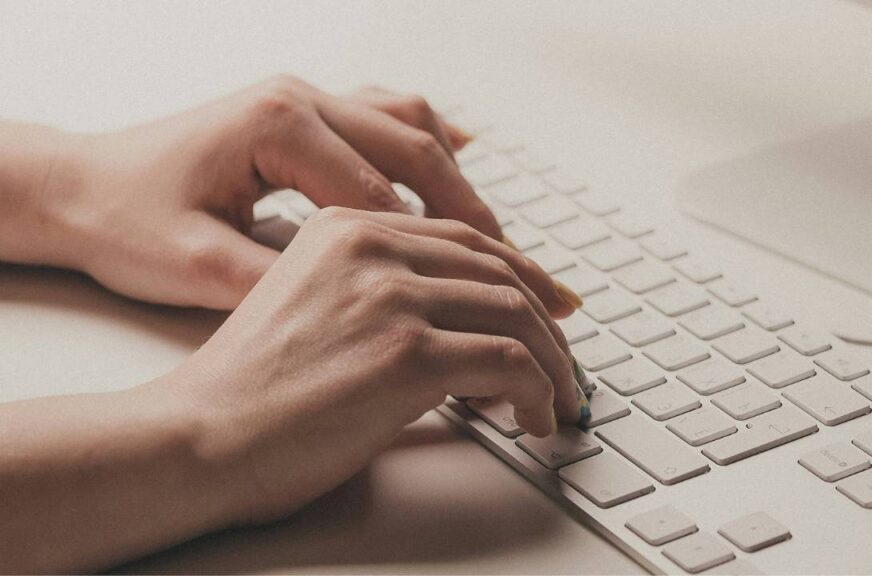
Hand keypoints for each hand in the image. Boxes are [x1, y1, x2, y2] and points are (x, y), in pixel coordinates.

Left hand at [29, 76, 500, 309]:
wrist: (78, 187)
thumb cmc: (125, 219)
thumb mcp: (202, 269)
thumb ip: (290, 285)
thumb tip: (367, 318)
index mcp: (279, 124)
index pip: (385, 195)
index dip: (440, 251)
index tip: (483, 295)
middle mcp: (300, 98)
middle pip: (416, 150)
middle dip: (473, 212)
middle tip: (520, 266)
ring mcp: (304, 98)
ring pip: (410, 125)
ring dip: (457, 179)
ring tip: (495, 234)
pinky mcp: (302, 112)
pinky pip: (386, 114)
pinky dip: (429, 142)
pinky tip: (461, 161)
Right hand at [166, 207, 578, 522]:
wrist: (199, 435)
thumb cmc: (248, 388)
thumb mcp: (310, 303)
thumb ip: (375, 289)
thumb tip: (458, 322)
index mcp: (347, 227)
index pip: (464, 238)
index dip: (522, 274)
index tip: (550, 307)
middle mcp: (372, 247)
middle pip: (500, 271)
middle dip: (547, 321)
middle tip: (565, 362)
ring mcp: (391, 296)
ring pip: (516, 314)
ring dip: (553, 363)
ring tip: (559, 399)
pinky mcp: (406, 353)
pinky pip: (510, 363)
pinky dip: (540, 391)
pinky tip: (535, 418)